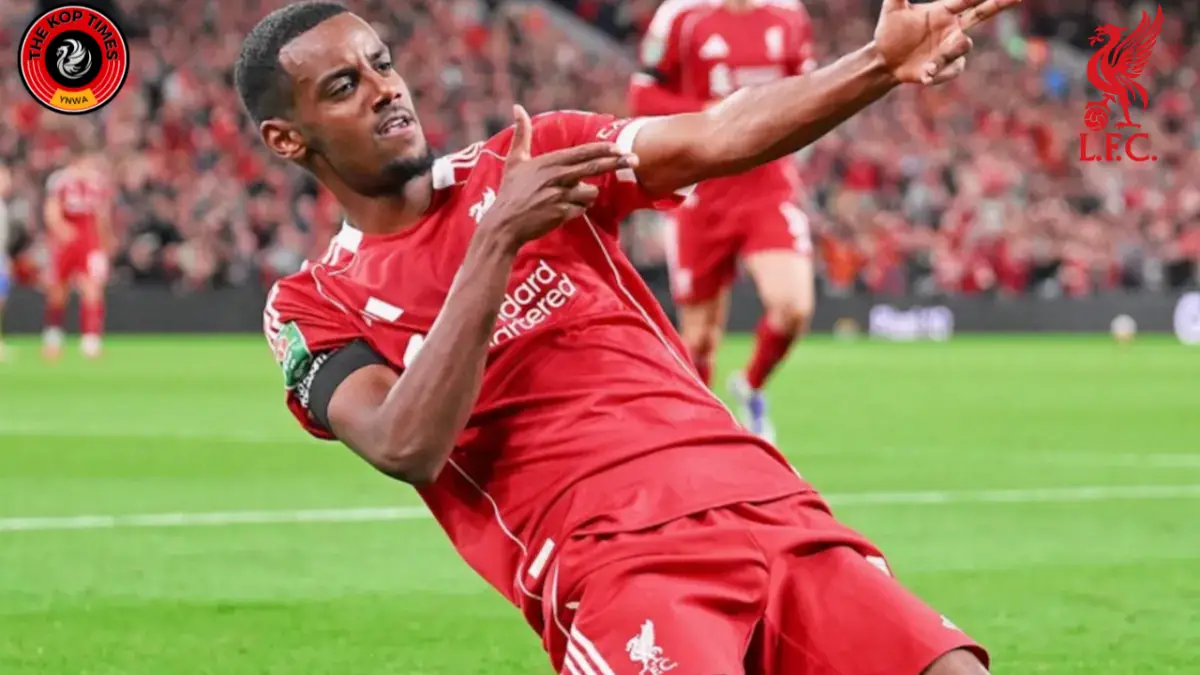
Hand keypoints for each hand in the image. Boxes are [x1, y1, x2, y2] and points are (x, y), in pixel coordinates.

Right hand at [480, 105, 637, 251]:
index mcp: (549, 162)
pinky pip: (582, 209)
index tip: (620, 147)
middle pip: (594, 167)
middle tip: (636, 160)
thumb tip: (517, 107)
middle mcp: (557, 176)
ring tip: (566, 199)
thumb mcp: (514, 161)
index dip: (603, 149)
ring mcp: (560, 196)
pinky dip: (576, 210)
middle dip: (617, 162)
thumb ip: (521, 134)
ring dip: (585, 195)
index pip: (582, 152)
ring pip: (590, 192)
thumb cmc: (510, 192)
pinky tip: (561, 211)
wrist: (504, 224)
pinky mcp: (562, 213)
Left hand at [873, 0, 1021, 85]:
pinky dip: (940, 72)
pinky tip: (925, 76)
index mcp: (943, 11)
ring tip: (928, 67)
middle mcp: (953, 27)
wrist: (885, 60)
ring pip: (963, 45)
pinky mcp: (949, 66)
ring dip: (947, 55)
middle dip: (999, 3)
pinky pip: (954, 68)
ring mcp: (953, 47)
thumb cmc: (890, 32)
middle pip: (983, 13)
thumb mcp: (892, 10)